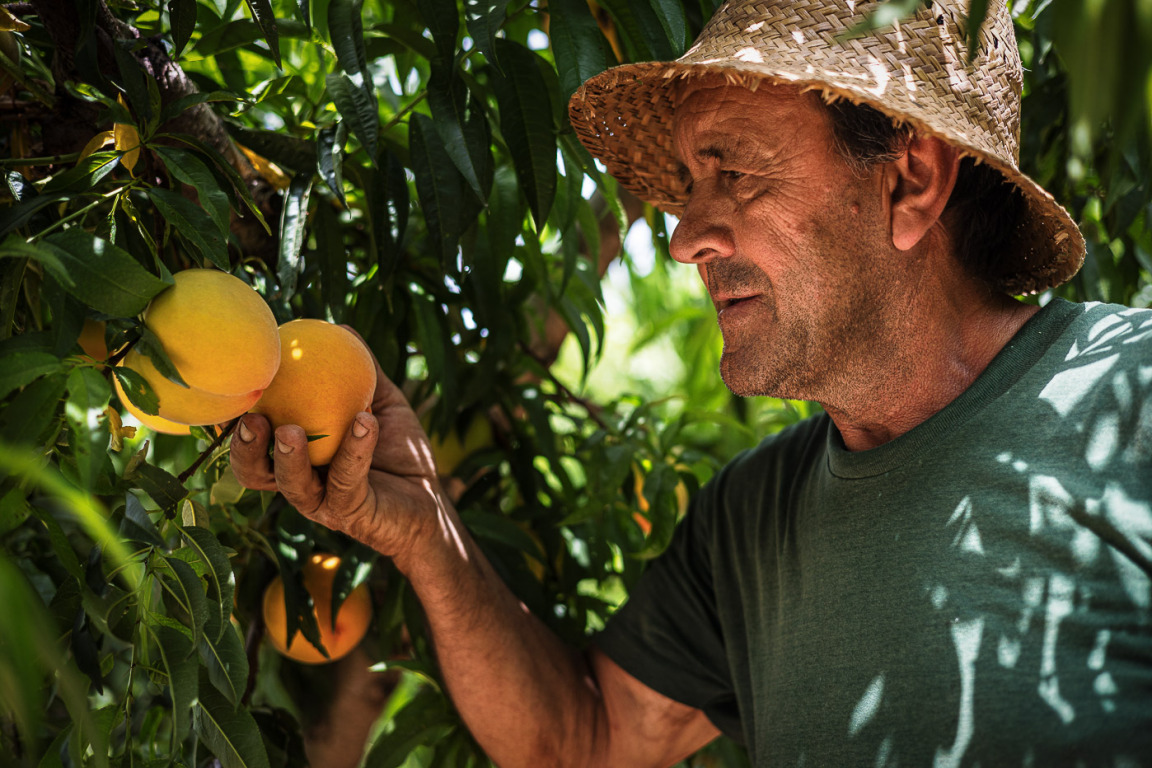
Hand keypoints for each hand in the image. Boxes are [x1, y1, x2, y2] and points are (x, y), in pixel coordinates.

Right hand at [229, 341, 444, 563]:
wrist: (432, 500)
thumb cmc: (399, 451)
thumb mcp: (380, 404)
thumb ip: (360, 372)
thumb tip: (339, 327)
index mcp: (297, 458)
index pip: (254, 442)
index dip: (233, 423)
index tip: (230, 390)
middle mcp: (302, 483)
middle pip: (255, 472)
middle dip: (243, 449)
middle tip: (250, 419)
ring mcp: (325, 504)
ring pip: (292, 486)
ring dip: (287, 457)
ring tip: (288, 431)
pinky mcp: (354, 514)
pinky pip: (347, 480)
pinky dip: (355, 449)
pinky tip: (365, 421)